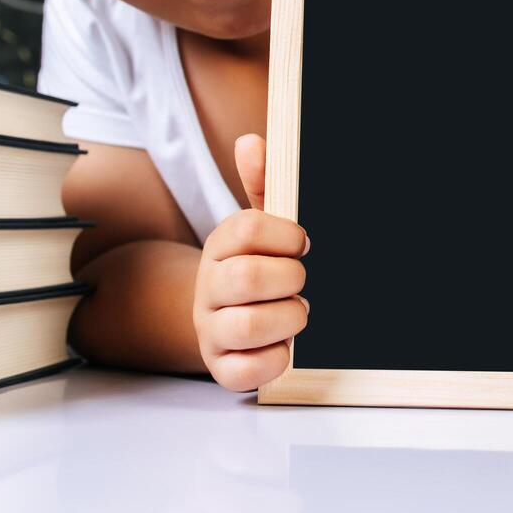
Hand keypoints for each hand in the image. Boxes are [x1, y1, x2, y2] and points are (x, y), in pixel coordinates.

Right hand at [192, 133, 309, 391]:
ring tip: (298, 312)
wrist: (229, 314)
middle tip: (302, 279)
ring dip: (288, 318)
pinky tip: (285, 345)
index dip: (285, 235)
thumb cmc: (258, 264)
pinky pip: (244, 371)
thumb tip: (251, 142)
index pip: (246, 230)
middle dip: (290, 279)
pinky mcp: (220, 367)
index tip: (304, 242)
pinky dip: (274, 359)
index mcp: (221, 245)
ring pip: (248, 325)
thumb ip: (264, 183)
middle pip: (247, 278)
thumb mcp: (263, 224)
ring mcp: (210, 329)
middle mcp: (209, 287)